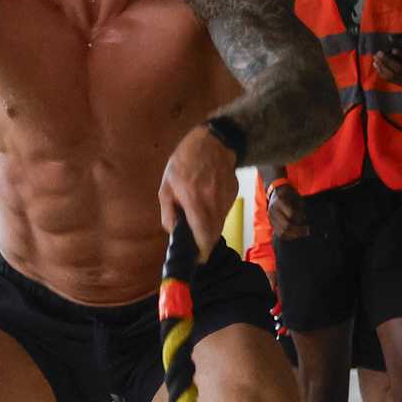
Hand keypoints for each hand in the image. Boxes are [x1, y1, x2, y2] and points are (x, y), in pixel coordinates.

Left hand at [157, 124, 239, 258]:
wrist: (214, 142)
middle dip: (204, 244)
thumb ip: (168, 212)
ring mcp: (227, 198)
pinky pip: (224, 212)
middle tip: (196, 247)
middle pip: (214, 234)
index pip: (203, 233)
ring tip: (198, 220)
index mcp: (194, 200)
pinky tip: (207, 203)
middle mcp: (213, 202)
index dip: (201, 251)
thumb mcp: (166, 186)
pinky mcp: (234, 194)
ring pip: (220, 224)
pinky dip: (215, 215)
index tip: (197, 259)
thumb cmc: (184, 163)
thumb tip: (173, 233)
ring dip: (209, 229)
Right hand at [266, 182, 309, 240]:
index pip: (291, 214)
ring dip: (293, 235)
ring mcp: (271, 217)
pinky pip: (279, 233)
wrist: (275, 192)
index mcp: (279, 200)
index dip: (300, 218)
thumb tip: (303, 220)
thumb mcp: (296, 196)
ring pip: (282, 231)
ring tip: (302, 233)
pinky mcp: (271, 222)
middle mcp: (273, 210)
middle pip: (286, 225)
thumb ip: (299, 207)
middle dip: (298, 230)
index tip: (306, 218)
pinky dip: (288, 236)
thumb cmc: (288, 194)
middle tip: (307, 230)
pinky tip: (295, 235)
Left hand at [372, 33, 401, 96]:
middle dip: (387, 61)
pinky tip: (377, 66)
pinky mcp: (401, 84)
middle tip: (378, 53)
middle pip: (399, 68)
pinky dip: (382, 72)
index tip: (393, 49)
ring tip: (375, 58)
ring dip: (382, 66)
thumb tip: (395, 42)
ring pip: (392, 75)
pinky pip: (389, 79)